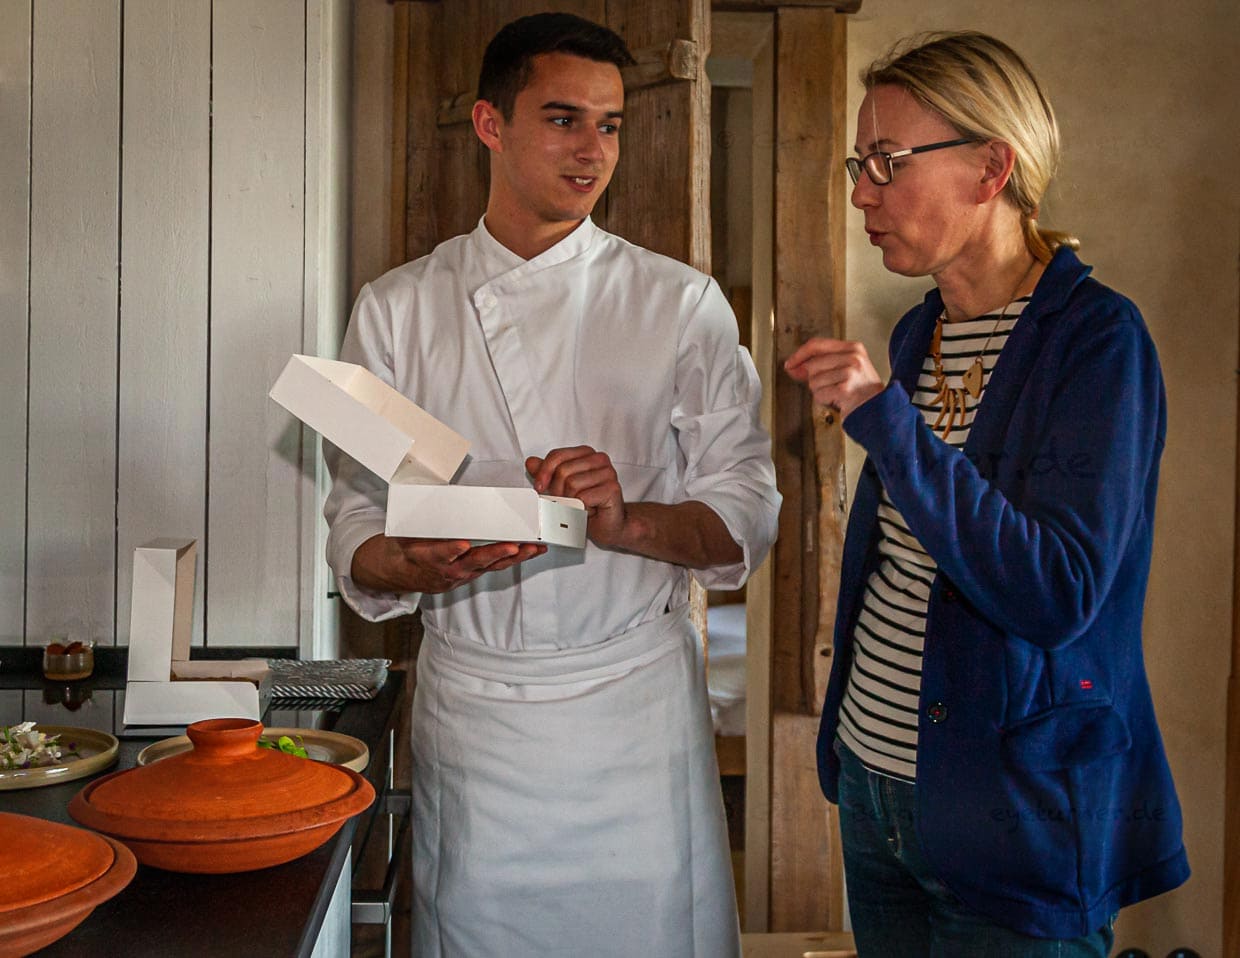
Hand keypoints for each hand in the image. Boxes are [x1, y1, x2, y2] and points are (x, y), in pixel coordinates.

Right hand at [350, 533, 545, 594]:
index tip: (463, 545)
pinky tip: (533, 550)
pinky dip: (516, 558)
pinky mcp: (474, 573)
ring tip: (534, 547)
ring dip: (515, 556)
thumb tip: (431, 494)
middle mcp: (450, 569)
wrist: (402, 573)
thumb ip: (420, 520)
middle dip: (496, 553)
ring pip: (492, 565)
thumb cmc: (407, 548)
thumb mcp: (406, 534)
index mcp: (430, 557)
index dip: (452, 549)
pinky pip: (497, 566)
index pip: (442, 553)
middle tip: (514, 546)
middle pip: (476, 561)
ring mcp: (464, 573)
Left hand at [526, 446, 625, 547]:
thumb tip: (531, 462)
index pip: (557, 455)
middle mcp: (599, 459)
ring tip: (579, 506)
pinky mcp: (612, 488)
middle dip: (558, 491)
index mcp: (586, 453)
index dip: (544, 472)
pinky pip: (583, 498)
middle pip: (563, 471)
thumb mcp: (561, 487)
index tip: (539, 487)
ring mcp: (608, 473)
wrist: (608, 524)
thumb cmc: (587, 504)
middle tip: (565, 502)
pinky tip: (588, 511)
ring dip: (570, 501)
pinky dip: (580, 509)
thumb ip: (547, 473)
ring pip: (572, 484)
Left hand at [784, 337, 884, 420]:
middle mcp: (853, 357)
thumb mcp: (846, 370)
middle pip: (812, 365)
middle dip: (815, 380)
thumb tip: (794, 367)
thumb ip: (822, 365)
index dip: (799, 355)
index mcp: (854, 348)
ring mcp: (850, 372)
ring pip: (814, 381)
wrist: (881, 411)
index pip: (817, 344)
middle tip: (832, 387)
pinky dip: (825, 401)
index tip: (790, 364)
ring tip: (837, 395)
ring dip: (821, 392)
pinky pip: (819, 394)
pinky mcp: (845, 388)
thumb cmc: (863, 393)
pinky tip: (838, 401)